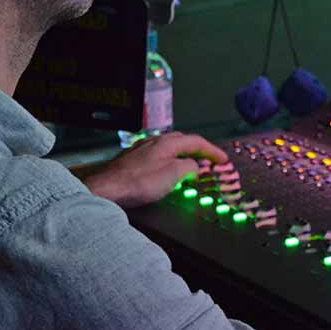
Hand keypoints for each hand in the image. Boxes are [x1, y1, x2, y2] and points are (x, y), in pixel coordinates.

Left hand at [84, 132, 228, 208]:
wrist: (107, 188)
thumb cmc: (138, 182)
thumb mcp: (173, 175)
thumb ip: (189, 168)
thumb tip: (195, 167)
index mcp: (168, 142)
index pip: (197, 142)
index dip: (213, 151)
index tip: (223, 159)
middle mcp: (155, 141)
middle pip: (183, 141)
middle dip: (199, 150)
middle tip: (209, 161)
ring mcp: (142, 149)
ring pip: (169, 148)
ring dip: (183, 156)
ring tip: (190, 167)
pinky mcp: (133, 160)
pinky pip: (158, 156)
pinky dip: (170, 161)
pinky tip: (167, 171)